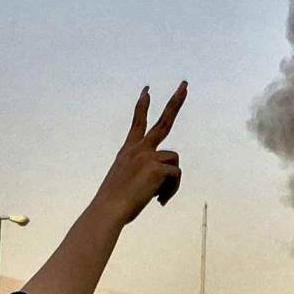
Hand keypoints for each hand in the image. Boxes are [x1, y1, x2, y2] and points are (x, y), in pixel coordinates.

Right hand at [92, 82, 186, 224]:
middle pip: (164, 122)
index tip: (147, 89)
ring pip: (174, 162)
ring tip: (158, 196)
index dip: (143, 106)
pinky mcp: (157, 167)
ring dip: (171, 181)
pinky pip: (175, 177)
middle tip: (184, 84)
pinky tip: (160, 200)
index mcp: (128, 151)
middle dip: (175, 101)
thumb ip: (143, 176)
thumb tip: (161, 182)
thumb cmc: (114, 204)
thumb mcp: (126, 184)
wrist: (108, 209)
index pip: (137, 122)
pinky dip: (171, 190)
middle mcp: (138, 149)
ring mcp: (148, 156)